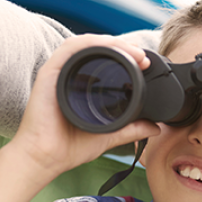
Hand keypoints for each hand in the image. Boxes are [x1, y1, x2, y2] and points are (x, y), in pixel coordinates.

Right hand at [6, 34, 159, 184]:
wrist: (46, 158)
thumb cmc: (69, 148)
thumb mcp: (109, 136)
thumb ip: (131, 130)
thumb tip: (155, 128)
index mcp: (81, 85)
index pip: (105, 60)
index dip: (126, 56)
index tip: (146, 63)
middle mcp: (70, 74)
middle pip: (98, 48)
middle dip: (123, 47)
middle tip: (143, 57)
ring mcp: (59, 71)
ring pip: (86, 44)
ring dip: (111, 43)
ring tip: (132, 53)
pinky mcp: (49, 72)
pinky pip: (70, 48)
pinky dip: (90, 44)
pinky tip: (107, 47)